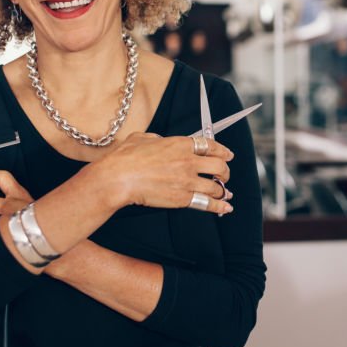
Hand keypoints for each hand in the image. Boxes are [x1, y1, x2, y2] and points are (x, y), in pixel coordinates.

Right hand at [90, 132, 234, 214]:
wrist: (118, 178)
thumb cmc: (125, 158)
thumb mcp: (142, 138)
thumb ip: (156, 139)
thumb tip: (160, 141)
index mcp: (180, 144)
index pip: (210, 145)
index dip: (222, 151)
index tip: (227, 154)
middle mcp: (188, 161)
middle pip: (219, 166)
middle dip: (225, 171)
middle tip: (224, 175)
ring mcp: (187, 181)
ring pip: (216, 186)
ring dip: (222, 190)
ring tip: (224, 193)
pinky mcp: (182, 199)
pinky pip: (207, 203)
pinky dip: (219, 207)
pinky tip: (225, 208)